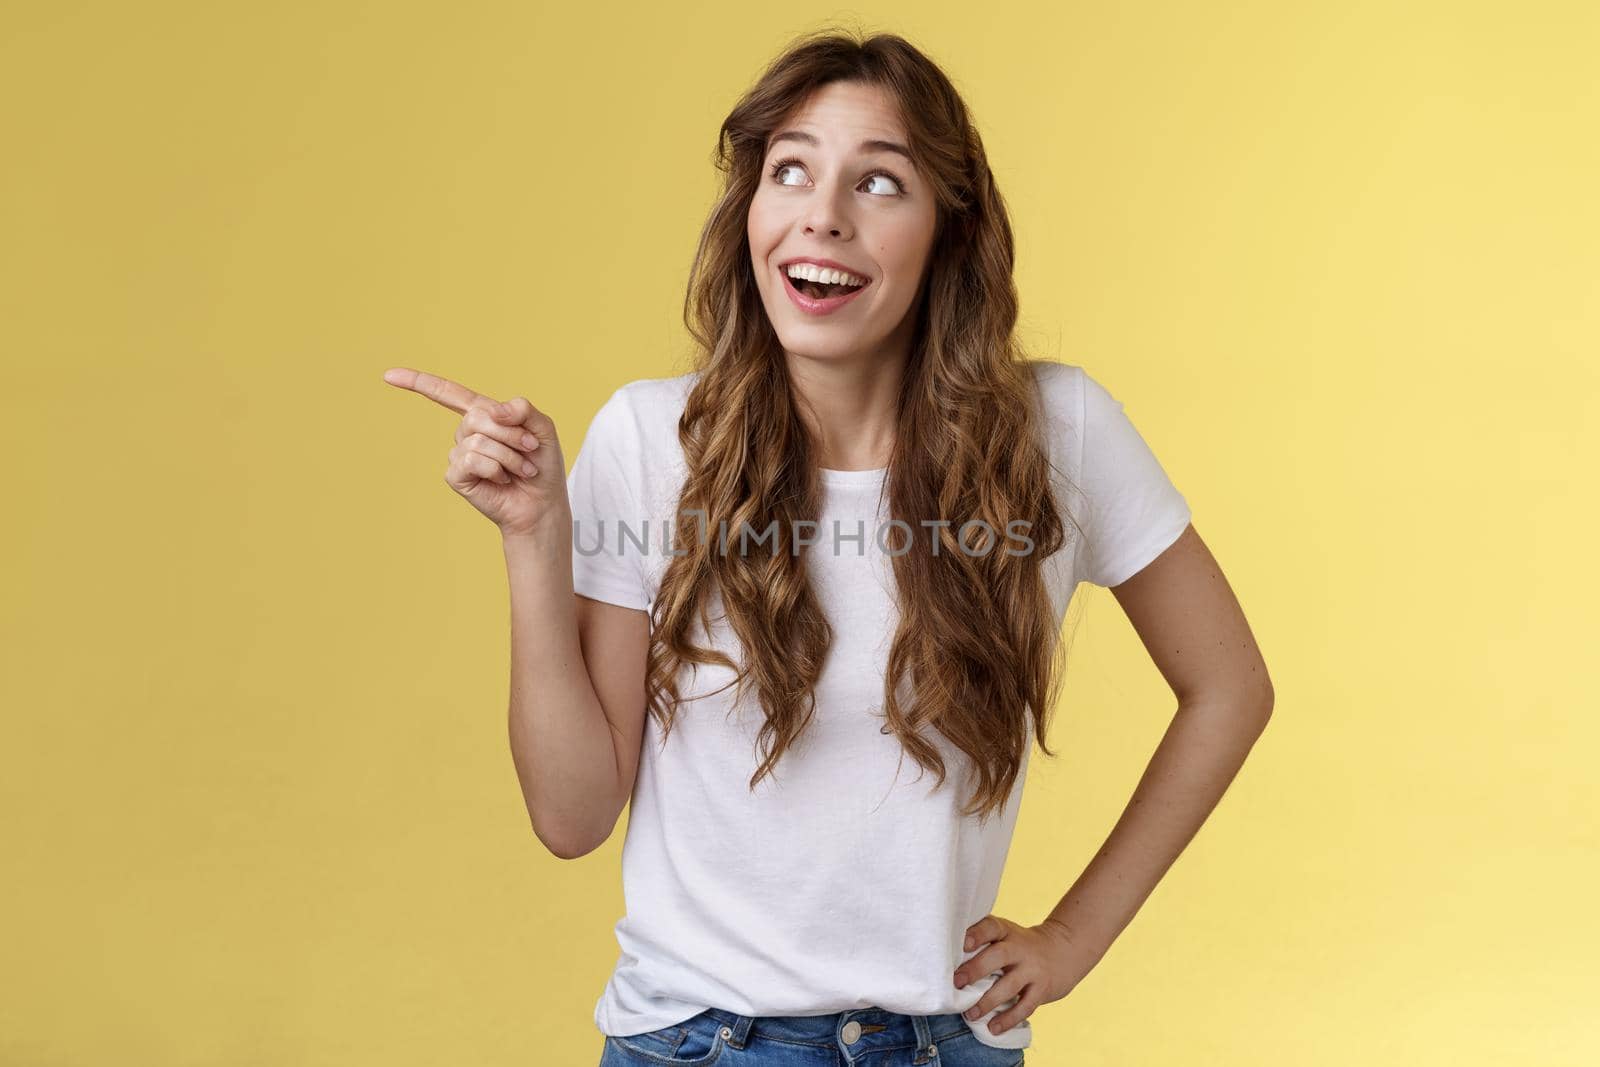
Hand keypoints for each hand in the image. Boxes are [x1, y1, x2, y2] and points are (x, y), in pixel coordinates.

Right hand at [382, 367, 566, 537]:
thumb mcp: (542, 428)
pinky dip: (495, 469)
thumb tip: (494, 410)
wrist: (542, 503)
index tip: (388, 375)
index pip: (448, 394)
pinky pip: (471, 460)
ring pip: (478, 440)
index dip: (419, 383)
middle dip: (511, 433)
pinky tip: (501, 480)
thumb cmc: (542, 465)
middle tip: (530, 449)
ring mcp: (459, 454)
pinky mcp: (456, 476)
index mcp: (485, 415)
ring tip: (521, 469)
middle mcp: (467, 432)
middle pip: (478, 416)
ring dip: (509, 455)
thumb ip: (523, 410)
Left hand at [952, 914, 1104, 1036]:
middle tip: (957, 982)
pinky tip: (993, 1028)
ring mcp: (1032, 970)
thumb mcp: (1006, 935)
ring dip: (988, 1001)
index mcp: (1007, 931)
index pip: (991, 927)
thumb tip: (944, 959)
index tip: (963, 943)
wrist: (1063, 951)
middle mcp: (1020, 948)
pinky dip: (1008, 1019)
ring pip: (1010, 985)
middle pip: (999, 956)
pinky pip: (1025, 1007)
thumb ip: (983, 943)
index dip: (977, 933)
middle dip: (976, 969)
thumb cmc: (1019, 945)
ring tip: (970, 1014)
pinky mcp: (1042, 990)